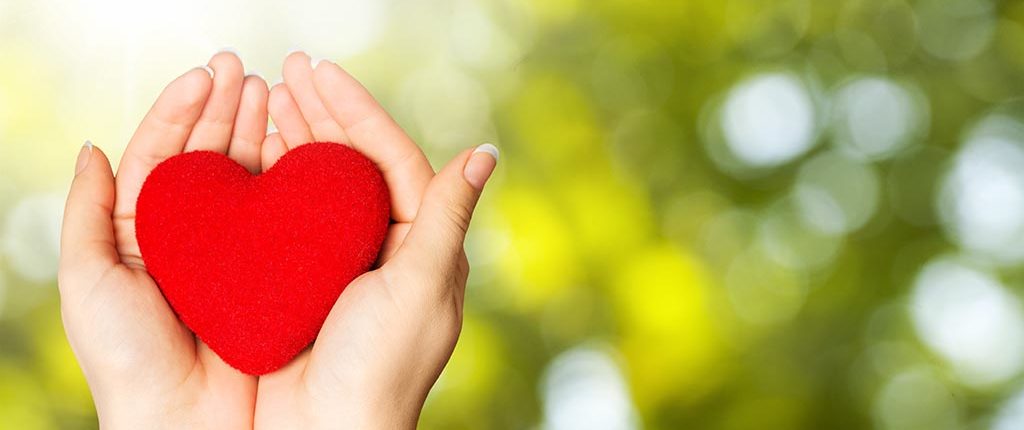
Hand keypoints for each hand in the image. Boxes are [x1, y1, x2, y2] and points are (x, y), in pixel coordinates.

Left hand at [59, 52, 269, 427]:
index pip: (162, 155)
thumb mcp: (87, 279)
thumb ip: (85, 212)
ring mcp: (233, 252)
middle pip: (207, 157)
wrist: (186, 423)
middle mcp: (190, 236)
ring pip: (246, 179)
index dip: (182, 111)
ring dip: (257, 132)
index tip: (208, 76)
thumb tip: (93, 146)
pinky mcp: (271, 271)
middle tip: (246, 70)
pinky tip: (295, 146)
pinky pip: (279, 216)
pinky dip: (287, 178)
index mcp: (141, 232)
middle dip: (225, 109)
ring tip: (274, 92)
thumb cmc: (127, 359)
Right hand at [253, 52, 496, 428]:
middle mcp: (385, 246)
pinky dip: (271, 183)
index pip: (390, 158)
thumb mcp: (420, 286)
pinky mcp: (303, 280)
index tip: (321, 73)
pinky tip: (252, 153)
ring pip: (318, 185)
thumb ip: (447, 216)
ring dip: (294, 139)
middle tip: (284, 69)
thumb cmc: (382, 368)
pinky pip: (288, 219)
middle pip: (352, 164)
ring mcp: (342, 262)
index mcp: (423, 243)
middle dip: (320, 114)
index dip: (357, 111)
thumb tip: (485, 151)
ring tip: (263, 98)